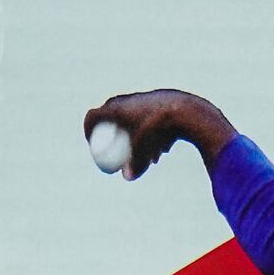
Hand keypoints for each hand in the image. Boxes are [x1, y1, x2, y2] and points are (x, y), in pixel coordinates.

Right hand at [84, 91, 236, 178]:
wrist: (185, 112)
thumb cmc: (159, 132)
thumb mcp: (146, 152)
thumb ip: (136, 166)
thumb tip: (128, 177)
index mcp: (117, 107)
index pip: (93, 115)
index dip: (88, 129)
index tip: (92, 143)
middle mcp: (128, 99)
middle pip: (111, 114)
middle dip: (111, 131)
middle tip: (114, 146)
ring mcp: (144, 97)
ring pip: (132, 113)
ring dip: (133, 130)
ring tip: (144, 150)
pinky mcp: (160, 98)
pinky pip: (149, 113)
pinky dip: (151, 128)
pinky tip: (163, 145)